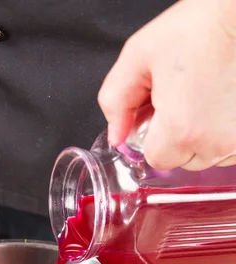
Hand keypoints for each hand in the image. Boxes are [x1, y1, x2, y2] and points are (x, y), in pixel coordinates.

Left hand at [98, 0, 235, 170]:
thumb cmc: (203, 26)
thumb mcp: (140, 55)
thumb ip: (117, 100)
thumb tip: (116, 135)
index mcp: (180, 128)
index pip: (156, 158)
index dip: (154, 134)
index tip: (162, 110)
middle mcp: (214, 142)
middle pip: (184, 160)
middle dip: (179, 136)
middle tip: (186, 98)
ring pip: (210, 157)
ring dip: (205, 136)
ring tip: (209, 97)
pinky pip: (232, 150)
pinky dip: (226, 132)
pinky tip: (226, 104)